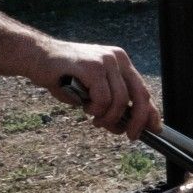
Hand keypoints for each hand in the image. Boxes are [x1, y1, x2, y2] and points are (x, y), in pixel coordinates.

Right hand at [35, 41, 159, 137]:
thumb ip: (110, 102)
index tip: (155, 129)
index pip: (143, 89)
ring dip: (108, 118)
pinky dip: (96, 109)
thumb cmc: (63, 76)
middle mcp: (117, 58)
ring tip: (95, 119)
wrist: (37, 57)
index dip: (151, 111)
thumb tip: (126, 126)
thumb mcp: (92, 90)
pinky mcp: (91, 66)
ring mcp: (105, 60)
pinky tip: (86, 108)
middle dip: (137, 121)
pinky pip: (103, 98)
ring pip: (120, 101)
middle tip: (129, 136)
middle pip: (140, 95)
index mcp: (121, 62)